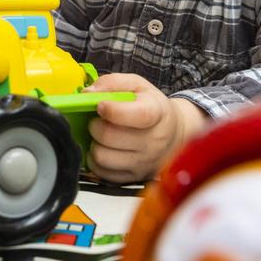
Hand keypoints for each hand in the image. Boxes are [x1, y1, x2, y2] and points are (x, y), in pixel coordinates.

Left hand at [83, 73, 205, 182]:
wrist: (173, 135)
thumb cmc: (151, 107)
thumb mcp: (138, 86)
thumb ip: (113, 83)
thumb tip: (87, 93)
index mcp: (157, 114)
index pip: (138, 115)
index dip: (113, 110)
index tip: (100, 105)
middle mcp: (153, 141)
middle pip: (110, 136)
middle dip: (95, 125)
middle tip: (98, 120)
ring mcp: (144, 162)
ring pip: (102, 157)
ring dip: (94, 144)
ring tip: (101, 135)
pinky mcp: (134, 178)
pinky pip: (102, 173)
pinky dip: (96, 160)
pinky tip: (104, 149)